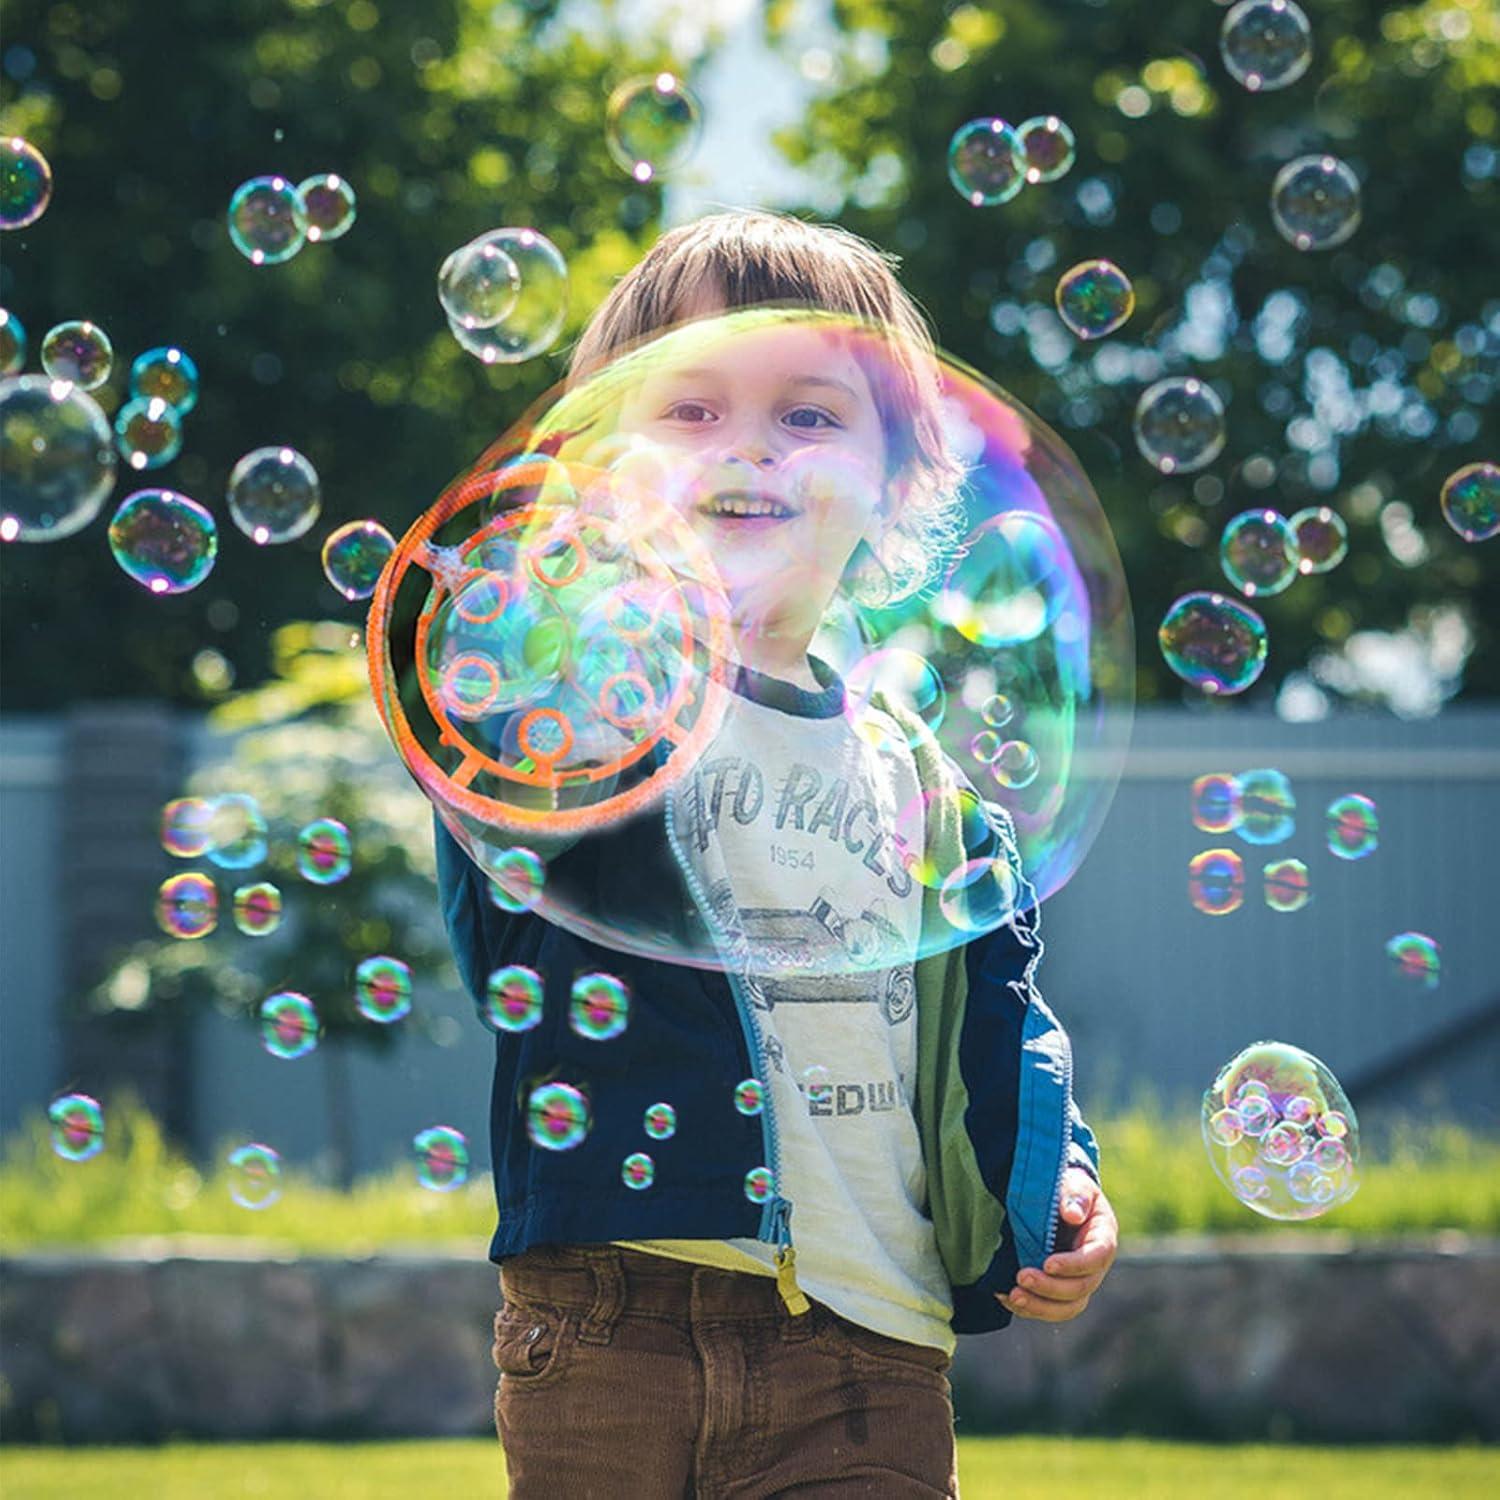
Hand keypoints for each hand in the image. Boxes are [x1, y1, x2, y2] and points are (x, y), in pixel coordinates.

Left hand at [995, 1167, 1117, 1323]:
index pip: (1096, 1258)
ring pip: (1067, 1307)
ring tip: (1014, 1297)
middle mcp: (1094, 1267)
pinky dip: (1029, 1308)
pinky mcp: (1060, 1290)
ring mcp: (1078, 1282)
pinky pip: (1049, 1308)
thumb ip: (1076, 1195)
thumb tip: (1072, 1214)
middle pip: (1081, 1288)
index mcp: (1103, 1239)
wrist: (1060, 1201)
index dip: (1074, 1265)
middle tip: (1022, 1278)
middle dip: (1051, 1288)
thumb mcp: (1076, 1184)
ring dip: (1040, 1306)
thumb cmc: (1070, 1191)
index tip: (1048, 1264)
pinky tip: (1006, 1298)